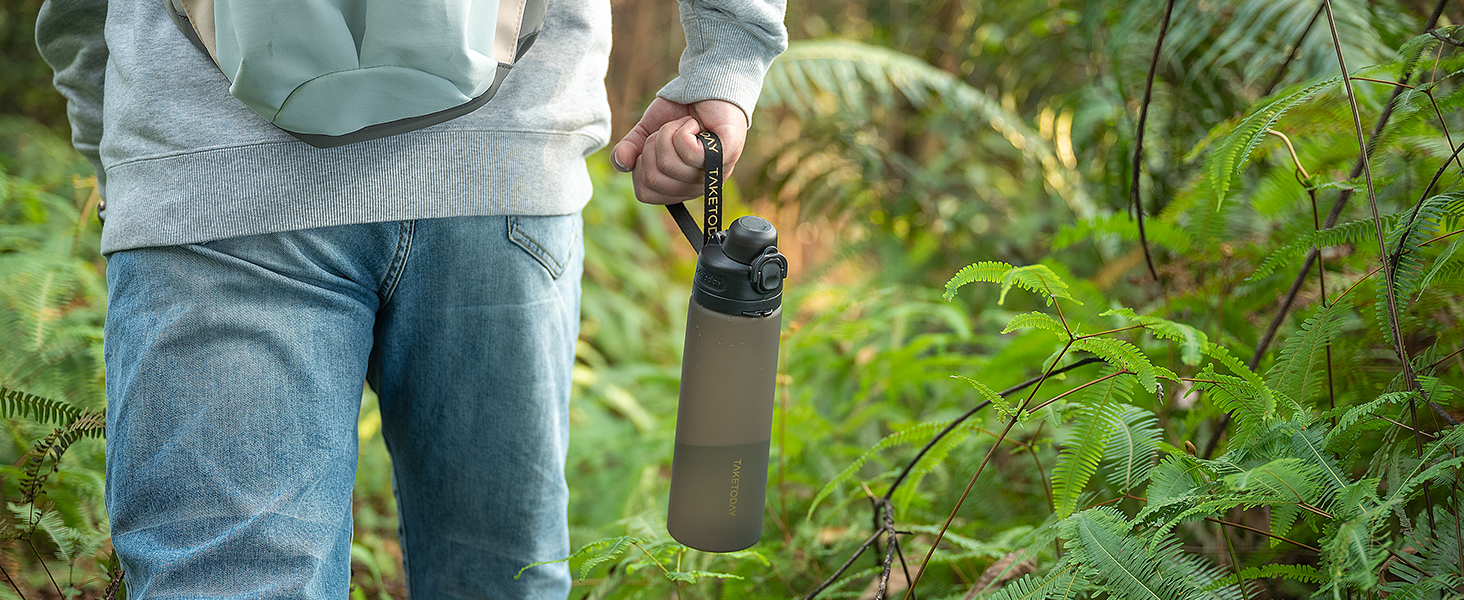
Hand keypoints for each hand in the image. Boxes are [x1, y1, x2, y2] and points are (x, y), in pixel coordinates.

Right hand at [611, 98, 746, 204]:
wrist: (705, 86)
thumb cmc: (679, 112)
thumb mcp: (647, 131)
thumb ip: (629, 149)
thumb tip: (621, 163)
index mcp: (678, 186)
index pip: (646, 194)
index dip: (639, 167)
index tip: (652, 146)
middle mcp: (696, 186)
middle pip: (654, 180)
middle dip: (652, 146)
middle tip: (669, 131)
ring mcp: (713, 173)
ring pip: (669, 164)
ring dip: (669, 134)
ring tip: (684, 125)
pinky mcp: (725, 156)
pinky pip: (690, 154)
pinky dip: (684, 129)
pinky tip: (695, 124)